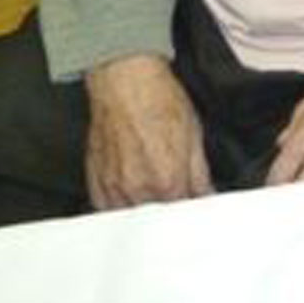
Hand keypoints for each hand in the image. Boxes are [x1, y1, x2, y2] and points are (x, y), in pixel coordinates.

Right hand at [84, 54, 211, 209]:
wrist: (124, 80)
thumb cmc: (159, 100)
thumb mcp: (194, 134)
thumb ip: (200, 174)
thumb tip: (207, 198)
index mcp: (168, 181)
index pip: (184, 216)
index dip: (191, 212)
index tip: (193, 205)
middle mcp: (138, 191)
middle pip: (158, 222)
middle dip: (168, 214)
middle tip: (174, 196)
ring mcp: (113, 190)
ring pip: (133, 219)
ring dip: (145, 212)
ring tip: (152, 191)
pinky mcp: (96, 183)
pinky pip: (108, 211)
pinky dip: (122, 207)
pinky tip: (131, 192)